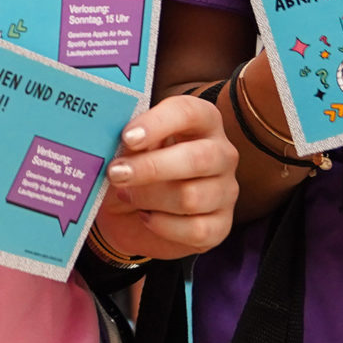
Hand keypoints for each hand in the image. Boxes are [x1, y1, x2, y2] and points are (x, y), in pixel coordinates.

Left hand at [91, 95, 235, 261]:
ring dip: (149, 198)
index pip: (188, 113)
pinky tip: (146, 216)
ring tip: (127, 195)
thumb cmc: (135, 168)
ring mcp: (226, 191)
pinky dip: (163, 225)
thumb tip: (122, 141)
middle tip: (116, 173)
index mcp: (202, 121)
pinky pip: (195, 230)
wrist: (131, 214)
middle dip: (151, 168)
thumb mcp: (129, 149)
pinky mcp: (221, 226)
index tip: (127, 137)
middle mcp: (222, 153)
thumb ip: (131, 140)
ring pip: (191, 198)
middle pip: (196, 159)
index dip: (157, 124)